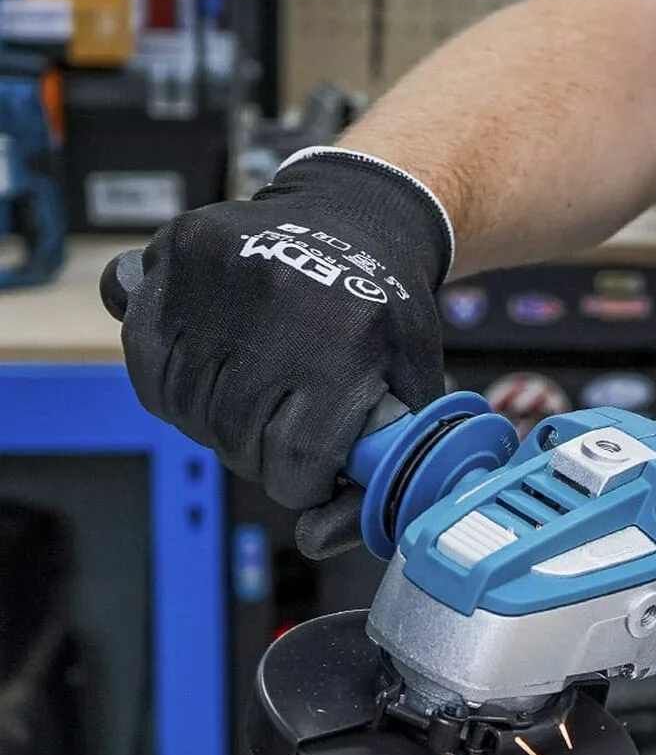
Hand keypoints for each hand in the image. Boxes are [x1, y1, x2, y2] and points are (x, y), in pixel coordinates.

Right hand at [101, 148, 454, 557]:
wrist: (357, 215)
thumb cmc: (384, 314)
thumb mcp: (412, 391)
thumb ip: (380, 475)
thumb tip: (316, 539)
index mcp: (347, 344)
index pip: (296, 463)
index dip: (304, 481)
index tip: (314, 468)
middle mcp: (277, 306)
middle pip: (236, 441)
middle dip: (261, 455)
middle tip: (283, 430)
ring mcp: (219, 277)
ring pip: (185, 410)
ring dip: (215, 423)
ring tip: (253, 397)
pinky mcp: (174, 256)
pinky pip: (146, 363)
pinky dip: (173, 386)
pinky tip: (212, 373)